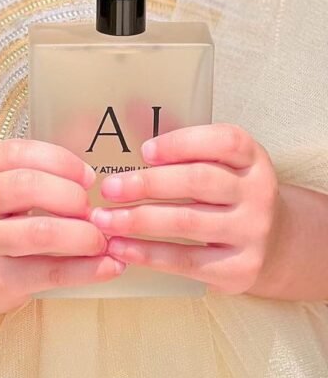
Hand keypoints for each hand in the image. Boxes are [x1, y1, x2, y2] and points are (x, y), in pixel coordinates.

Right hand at [0, 138, 125, 321]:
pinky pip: (50, 271)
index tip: (87, 177)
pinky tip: (109, 267)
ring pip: (40, 231)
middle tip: (91, 212)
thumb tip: (93, 183)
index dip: (58, 160)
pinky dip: (88, 269)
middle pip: (26, 186)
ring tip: (101, 240)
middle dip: (71, 196)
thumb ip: (34, 180)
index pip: (15, 153)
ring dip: (83, 234)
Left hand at [89, 122, 284, 295]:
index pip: (224, 142)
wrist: (275, 245)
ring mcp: (252, 231)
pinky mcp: (240, 269)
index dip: (182, 143)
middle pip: (199, 181)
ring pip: (187, 222)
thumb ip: (179, 144)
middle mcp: (257, 192)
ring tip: (103, 220)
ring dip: (137, 220)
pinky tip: (119, 247)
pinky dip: (147, 253)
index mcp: (252, 158)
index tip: (144, 151)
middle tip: (109, 188)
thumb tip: (129, 108)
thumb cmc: (227, 193)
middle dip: (147, 183)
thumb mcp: (218, 164)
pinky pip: (186, 260)